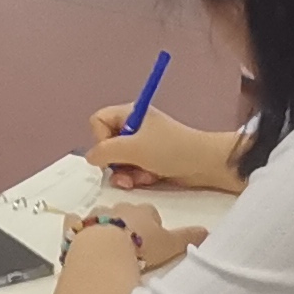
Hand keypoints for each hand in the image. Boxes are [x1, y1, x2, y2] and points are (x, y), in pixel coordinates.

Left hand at [79, 201, 202, 272]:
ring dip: (105, 226)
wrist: (104, 252)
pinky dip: (76, 226)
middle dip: (129, 224)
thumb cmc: (141, 247)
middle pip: (127, 212)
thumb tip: (210, 231)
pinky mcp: (75, 227)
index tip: (153, 239)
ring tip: (109, 247)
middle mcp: (119, 208)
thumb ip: (189, 238)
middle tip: (133, 245)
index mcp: (143, 211)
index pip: (151, 212)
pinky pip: (74, 221)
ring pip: (102, 216)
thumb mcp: (170, 245)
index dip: (152, 224)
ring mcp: (95, 215)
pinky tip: (78, 236)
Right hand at [87, 104, 245, 191]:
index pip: (98, 121)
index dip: (100, 138)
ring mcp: (142, 145)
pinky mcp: (150, 161)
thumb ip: (105, 152)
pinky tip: (148, 180)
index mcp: (130, 114)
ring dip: (125, 173)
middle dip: (114, 162)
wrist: (204, 164)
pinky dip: (136, 177)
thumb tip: (90, 158)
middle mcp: (133, 127)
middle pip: (107, 144)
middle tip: (124, 171)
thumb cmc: (169, 149)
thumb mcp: (133, 148)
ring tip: (138, 179)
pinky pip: (131, 170)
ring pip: (118, 161)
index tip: (112, 150)